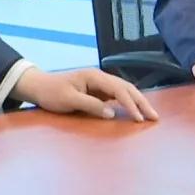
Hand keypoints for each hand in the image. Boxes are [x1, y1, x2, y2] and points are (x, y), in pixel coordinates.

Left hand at [9, 67, 158, 121]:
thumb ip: (91, 105)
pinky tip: (136, 111)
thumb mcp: (69, 100)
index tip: (139, 118)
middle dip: (141, 102)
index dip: (130, 104)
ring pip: (124, 91)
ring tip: (150, 115)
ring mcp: (99, 84)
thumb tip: (112, 113)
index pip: (118, 89)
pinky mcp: (98, 91)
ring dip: (138, 102)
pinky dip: (128, 103)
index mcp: (94, 76)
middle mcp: (99, 77)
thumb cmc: (52, 92)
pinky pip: (117, 96)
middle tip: (155, 117)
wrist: (39, 86)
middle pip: (126, 88)